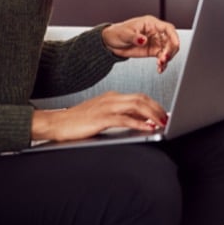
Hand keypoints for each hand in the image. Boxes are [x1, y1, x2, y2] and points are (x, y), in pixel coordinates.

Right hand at [31, 91, 168, 142]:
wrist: (56, 123)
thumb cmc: (78, 122)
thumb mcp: (104, 116)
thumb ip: (122, 116)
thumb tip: (143, 122)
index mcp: (112, 97)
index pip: (139, 97)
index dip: (155, 105)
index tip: (164, 114)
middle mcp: (111, 98)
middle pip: (141, 99)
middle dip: (157, 108)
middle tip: (167, 119)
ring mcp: (106, 107)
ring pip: (136, 105)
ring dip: (152, 114)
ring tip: (162, 123)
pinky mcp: (100, 118)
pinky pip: (124, 118)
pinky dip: (139, 123)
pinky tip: (147, 128)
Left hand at [102, 16, 179, 72]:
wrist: (111, 43)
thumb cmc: (117, 33)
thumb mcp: (125, 34)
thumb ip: (135, 37)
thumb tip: (144, 40)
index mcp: (150, 24)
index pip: (167, 28)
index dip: (173, 36)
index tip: (175, 44)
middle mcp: (155, 33)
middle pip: (170, 40)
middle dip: (170, 50)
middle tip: (164, 58)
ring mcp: (155, 42)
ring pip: (167, 50)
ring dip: (167, 58)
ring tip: (161, 64)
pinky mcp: (152, 51)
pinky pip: (162, 57)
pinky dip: (162, 64)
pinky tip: (160, 68)